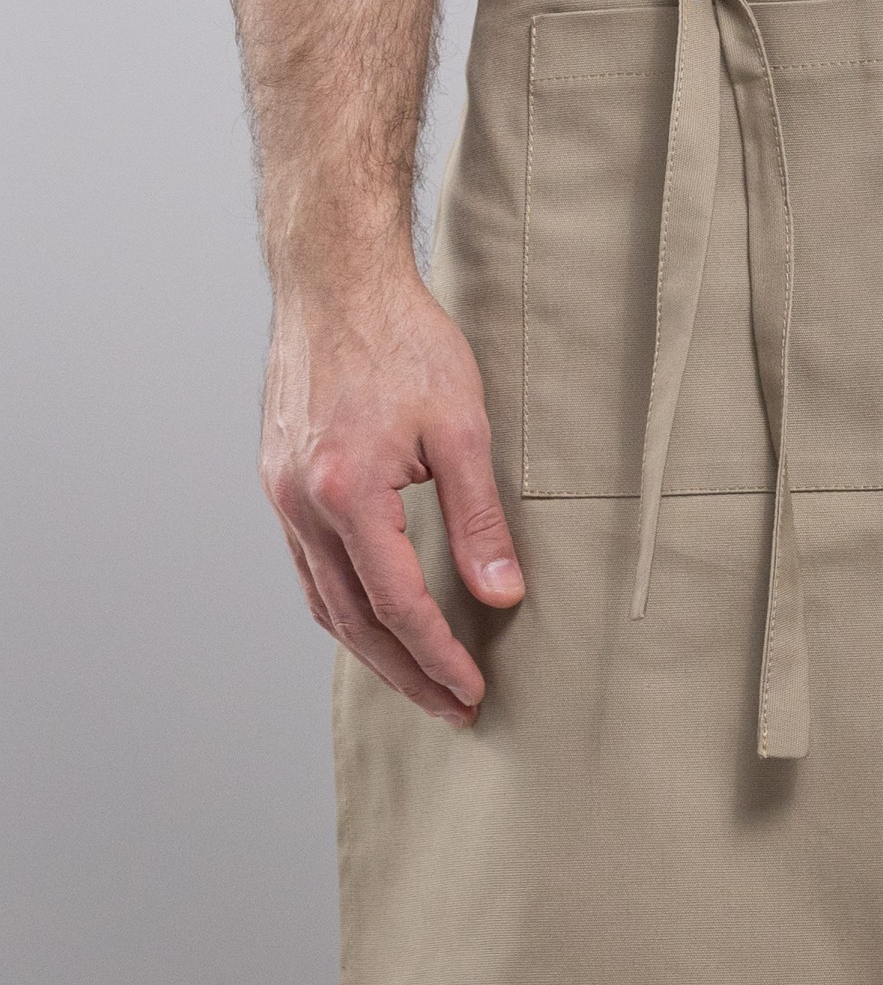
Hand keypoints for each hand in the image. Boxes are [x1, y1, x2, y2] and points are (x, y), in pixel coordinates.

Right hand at [258, 268, 523, 726]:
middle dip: (404, 671)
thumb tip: (502, 593)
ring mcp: (280, 492)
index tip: (471, 691)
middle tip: (450, 705)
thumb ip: (479, 516)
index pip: (397, 604)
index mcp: (347, 491)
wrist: (335, 279)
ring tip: (416, 678)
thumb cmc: (402, 338)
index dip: (438, 655)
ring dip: (369, 648)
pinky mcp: (277, 478)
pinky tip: (371, 615)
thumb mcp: (461, 424)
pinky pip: (306, 565)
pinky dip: (340, 603)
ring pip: (322, 599)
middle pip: (352, 619)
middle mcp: (301, 502)